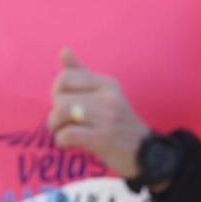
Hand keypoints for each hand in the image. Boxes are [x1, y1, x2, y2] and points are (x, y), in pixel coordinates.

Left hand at [47, 50, 151, 179]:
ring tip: (63, 132)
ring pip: (62, 111)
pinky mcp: (103, 138)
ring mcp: (107, 117)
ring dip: (56, 126)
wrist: (145, 151)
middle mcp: (108, 96)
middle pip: (60, 97)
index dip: (57, 91)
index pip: (66, 77)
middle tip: (65, 123)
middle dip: (55, 113)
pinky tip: (70, 144)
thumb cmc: (118, 122)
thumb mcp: (105, 94)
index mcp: (107, 84)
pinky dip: (62, 141)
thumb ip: (82, 73)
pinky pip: (68, 134)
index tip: (66, 102)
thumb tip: (64, 50)